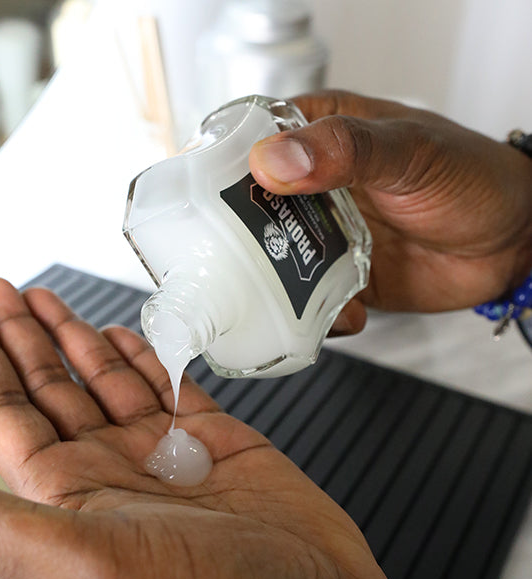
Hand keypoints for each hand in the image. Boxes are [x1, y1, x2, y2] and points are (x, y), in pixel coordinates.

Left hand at [0, 278, 426, 578]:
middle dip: (22, 336)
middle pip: (51, 391)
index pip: (7, 416)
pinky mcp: (221, 448)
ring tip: (50, 298)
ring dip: (77, 339)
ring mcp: (166, 459)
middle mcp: (111, 476)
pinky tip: (125, 336)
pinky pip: (170, 390)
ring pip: (107, 384)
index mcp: (69, 500)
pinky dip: (145, 359)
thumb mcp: (82, 563)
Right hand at [249, 90, 531, 331]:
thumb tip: (274, 160)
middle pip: (248, 212)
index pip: (251, 143)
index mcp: (321, 136)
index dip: (222, 169)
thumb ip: (346, 149)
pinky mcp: (336, 278)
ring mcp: (322, 236)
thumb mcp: (409, 151)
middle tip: (240, 261)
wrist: (512, 243)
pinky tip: (344, 313)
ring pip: (271, 261)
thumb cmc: (472, 178)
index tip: (204, 201)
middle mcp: (312, 188)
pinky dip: (315, 315)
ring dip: (274, 285)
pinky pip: (306, 300)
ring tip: (290, 298)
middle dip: (239, 241)